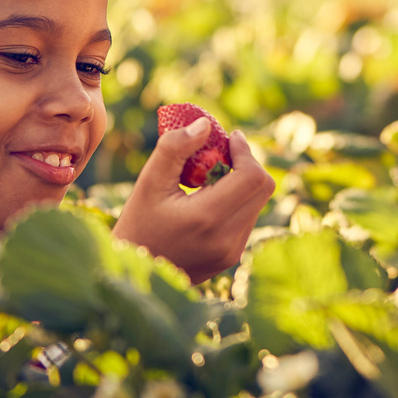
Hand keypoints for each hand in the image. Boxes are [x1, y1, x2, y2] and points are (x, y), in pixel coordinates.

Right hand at [111, 118, 275, 281]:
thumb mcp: (149, 182)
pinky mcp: (231, 258)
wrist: (133, 273)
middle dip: (247, 164)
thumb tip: (205, 124)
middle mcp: (227, 239)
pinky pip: (248, 219)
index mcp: (208, 218)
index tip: (231, 138)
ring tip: (211, 177)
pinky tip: (210, 199)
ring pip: (258, 203)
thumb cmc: (138, 222)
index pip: (252, 176)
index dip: (246, 151)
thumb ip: (175, 147)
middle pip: (263, 188)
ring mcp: (232, 252)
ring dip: (242, 183)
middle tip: (224, 152)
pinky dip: (237, 202)